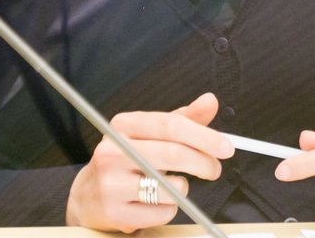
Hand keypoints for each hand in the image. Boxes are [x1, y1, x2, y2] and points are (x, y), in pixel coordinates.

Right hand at [65, 92, 233, 232]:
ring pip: (171, 187)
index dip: (204, 136)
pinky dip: (170, 209)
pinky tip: (157, 202)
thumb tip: (210, 101)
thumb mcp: (150, 134)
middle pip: (173, 155)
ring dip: (183, 188)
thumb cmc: (126, 160)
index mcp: (123, 125)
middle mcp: (112, 151)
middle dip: (204, 163)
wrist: (88, 195)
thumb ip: (182, 119)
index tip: (225, 147)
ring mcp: (111, 182)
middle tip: (214, 169)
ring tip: (172, 185)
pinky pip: (163, 212)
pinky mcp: (114, 211)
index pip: (170, 125)